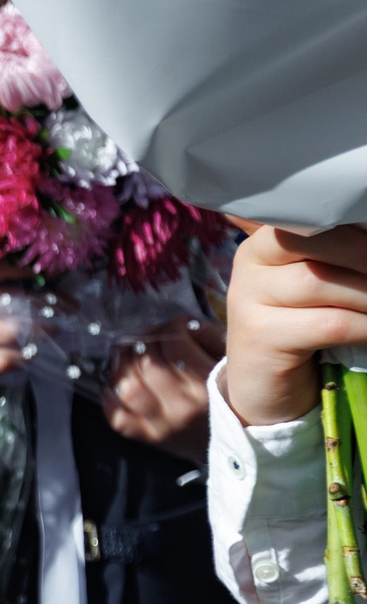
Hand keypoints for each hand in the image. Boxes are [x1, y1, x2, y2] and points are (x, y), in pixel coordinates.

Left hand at [103, 316, 221, 458]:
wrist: (239, 442)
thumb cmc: (234, 397)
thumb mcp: (233, 365)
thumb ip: (209, 340)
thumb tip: (181, 324)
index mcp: (208, 388)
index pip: (174, 346)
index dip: (170, 327)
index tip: (175, 325)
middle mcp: (183, 409)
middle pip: (147, 363)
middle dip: (144, 341)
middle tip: (148, 337)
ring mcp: (161, 426)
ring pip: (127, 386)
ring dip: (123, 364)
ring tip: (130, 355)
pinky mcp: (147, 438)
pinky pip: (116, 415)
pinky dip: (111, 395)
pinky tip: (120, 383)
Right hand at [222, 224, 366, 428]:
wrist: (270, 389)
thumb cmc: (307, 328)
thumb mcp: (321, 285)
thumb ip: (337, 257)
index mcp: (266, 240)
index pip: (311, 213)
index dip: (354, 225)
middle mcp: (249, 261)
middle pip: (312, 238)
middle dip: (365, 255)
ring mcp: (248, 299)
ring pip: (320, 281)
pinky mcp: (259, 336)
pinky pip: (329, 323)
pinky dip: (365, 327)